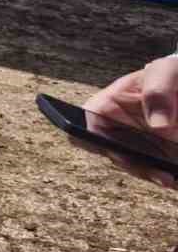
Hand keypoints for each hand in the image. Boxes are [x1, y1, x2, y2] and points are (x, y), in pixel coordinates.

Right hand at [80, 56, 177, 187]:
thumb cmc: (168, 74)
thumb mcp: (165, 73)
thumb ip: (158, 92)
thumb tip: (159, 126)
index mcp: (104, 108)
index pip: (82, 130)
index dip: (92, 141)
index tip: (118, 149)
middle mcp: (114, 130)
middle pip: (113, 156)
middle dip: (135, 166)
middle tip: (159, 172)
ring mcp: (135, 145)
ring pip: (136, 168)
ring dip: (152, 174)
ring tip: (171, 178)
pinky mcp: (155, 156)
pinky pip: (155, 172)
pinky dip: (166, 176)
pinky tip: (176, 177)